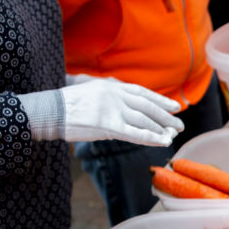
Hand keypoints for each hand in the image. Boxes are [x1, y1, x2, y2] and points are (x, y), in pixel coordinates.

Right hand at [22, 78, 182, 145]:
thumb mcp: (92, 95)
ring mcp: (112, 109)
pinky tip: (162, 141)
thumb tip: (127, 115)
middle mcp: (115, 95)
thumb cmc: (68, 107)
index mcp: (111, 87)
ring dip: (161, 128)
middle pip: (147, 106)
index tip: (174, 107)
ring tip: (174, 135)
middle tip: (179, 125)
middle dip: (165, 116)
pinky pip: (134, 133)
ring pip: (144, 120)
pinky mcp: (107, 124)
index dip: (160, 100)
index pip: (142, 93)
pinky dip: (151, 137)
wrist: (49, 111)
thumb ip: (111, 102)